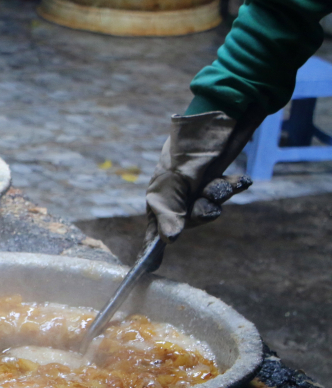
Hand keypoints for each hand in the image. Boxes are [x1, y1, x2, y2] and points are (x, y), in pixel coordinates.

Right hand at [145, 111, 254, 242]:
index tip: (148, 271)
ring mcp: (195, 188)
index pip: (153, 229)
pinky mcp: (215, 179)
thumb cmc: (187, 149)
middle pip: (188, 221)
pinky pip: (225, 192)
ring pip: (209, 207)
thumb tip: (170, 241)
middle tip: (207, 206)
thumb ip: (171, 213)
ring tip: (222, 184)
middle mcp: (175, 195)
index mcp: (157, 197)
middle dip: (200, 215)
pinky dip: (233, 187)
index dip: (150, 250)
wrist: (217, 116)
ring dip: (217, 198)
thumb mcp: (174, 183)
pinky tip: (241, 181)